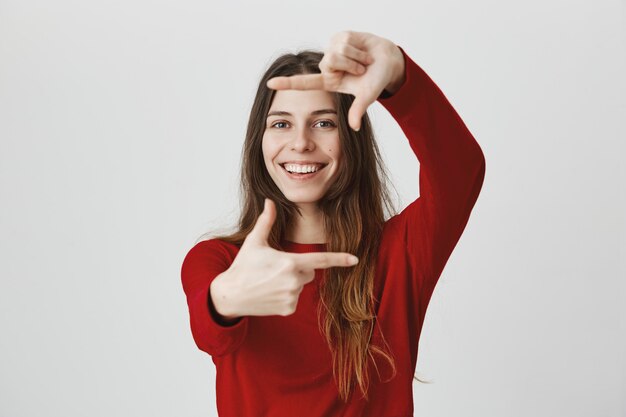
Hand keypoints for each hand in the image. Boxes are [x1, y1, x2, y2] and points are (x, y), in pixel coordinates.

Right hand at [211, 199, 358, 317]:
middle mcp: (294, 281)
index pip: (320, 260)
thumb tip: (270, 201)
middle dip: (298, 268)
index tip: (355, 259)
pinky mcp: (289, 309)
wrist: (230, 295)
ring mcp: (292, 297)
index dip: (340, 259)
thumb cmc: (243, 266)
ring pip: (302, 285)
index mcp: (290, 262)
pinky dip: (286, 296)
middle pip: (309, 272)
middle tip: (275, 269)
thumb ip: (267, 221)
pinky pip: (295, 299)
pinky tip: (270, 293)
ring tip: (269, 282)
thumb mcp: (254, 242)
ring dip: (292, 282)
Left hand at [266, 30, 405, 130]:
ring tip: (365, 61)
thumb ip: (358, 110)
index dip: (287, 84)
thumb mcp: (367, 96)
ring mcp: (332, 51)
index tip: (270, 84)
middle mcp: (328, 67)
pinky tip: (364, 50)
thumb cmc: (376, 80)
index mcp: (329, 82)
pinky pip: (345, 41)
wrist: (388, 61)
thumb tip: (354, 127)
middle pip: (329, 62)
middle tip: (362, 69)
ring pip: (337, 51)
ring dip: (357, 57)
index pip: (304, 83)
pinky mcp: (339, 37)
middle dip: (350, 65)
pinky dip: (359, 48)